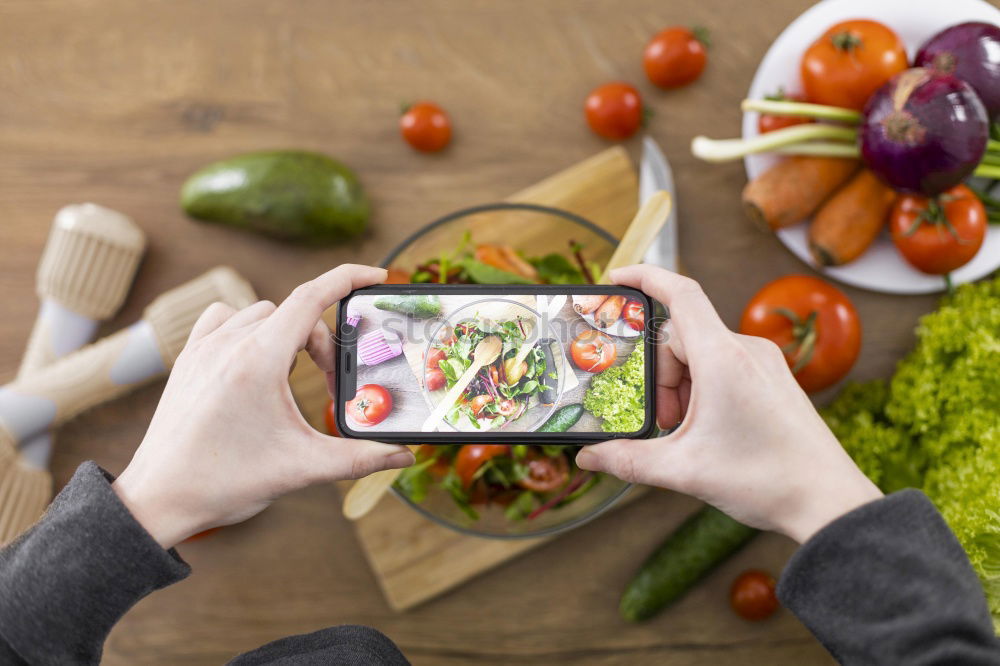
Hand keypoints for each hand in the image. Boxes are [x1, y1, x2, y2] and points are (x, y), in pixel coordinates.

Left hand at [113, 264, 413, 548]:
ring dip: (289, 336)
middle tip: (332, 387)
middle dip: (324, 344)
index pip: (312, 297)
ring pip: (263, 314)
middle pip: (295, 314)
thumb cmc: (225, 483)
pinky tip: (255, 358)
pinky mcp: (189, 359)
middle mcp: (229, 343)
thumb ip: (360, 458)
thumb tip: (404, 455)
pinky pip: (226, 318)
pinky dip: (250, 328)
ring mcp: (204, 347)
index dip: (350, 279)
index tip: (377, 277)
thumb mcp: (302, 468)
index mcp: (258, 360)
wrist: (159, 499)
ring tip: (295, 378)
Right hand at [576, 265, 880, 542]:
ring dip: (681, 387)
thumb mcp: (684, 470)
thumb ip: (628, 460)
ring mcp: (764, 362)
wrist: (829, 502)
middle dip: (660, 377)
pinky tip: (708, 430)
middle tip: (663, 422)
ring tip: (688, 434)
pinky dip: (703, 390)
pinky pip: (724, 366)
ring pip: (701, 354)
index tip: (617, 278)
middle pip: (680, 337)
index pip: (680, 293)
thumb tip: (588, 457)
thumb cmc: (766, 480)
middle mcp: (746, 349)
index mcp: (723, 358)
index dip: (645, 277)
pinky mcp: (773, 378)